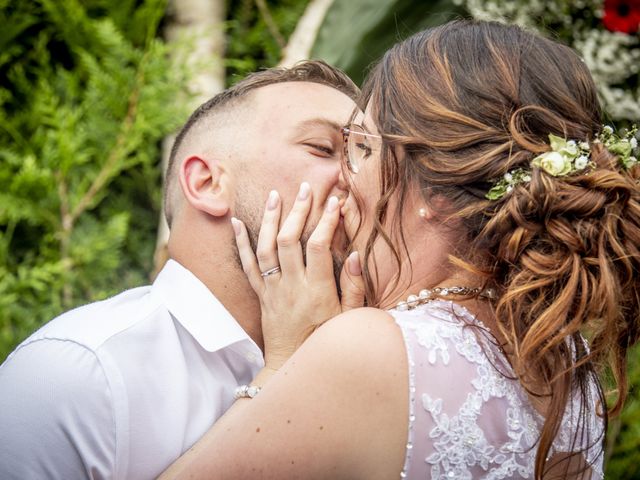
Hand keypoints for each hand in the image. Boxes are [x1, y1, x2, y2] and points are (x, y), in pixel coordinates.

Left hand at [231, 182, 363, 369]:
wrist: (291, 368)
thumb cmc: (326, 343)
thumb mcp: (349, 320)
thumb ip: (355, 288)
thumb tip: (356, 254)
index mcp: (317, 291)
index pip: (320, 246)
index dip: (327, 221)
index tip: (335, 201)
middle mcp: (291, 287)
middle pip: (290, 240)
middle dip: (298, 211)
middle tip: (306, 188)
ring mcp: (272, 290)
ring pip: (266, 248)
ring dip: (271, 219)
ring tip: (276, 194)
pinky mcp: (261, 295)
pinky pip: (247, 266)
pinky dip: (241, 243)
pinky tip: (237, 222)